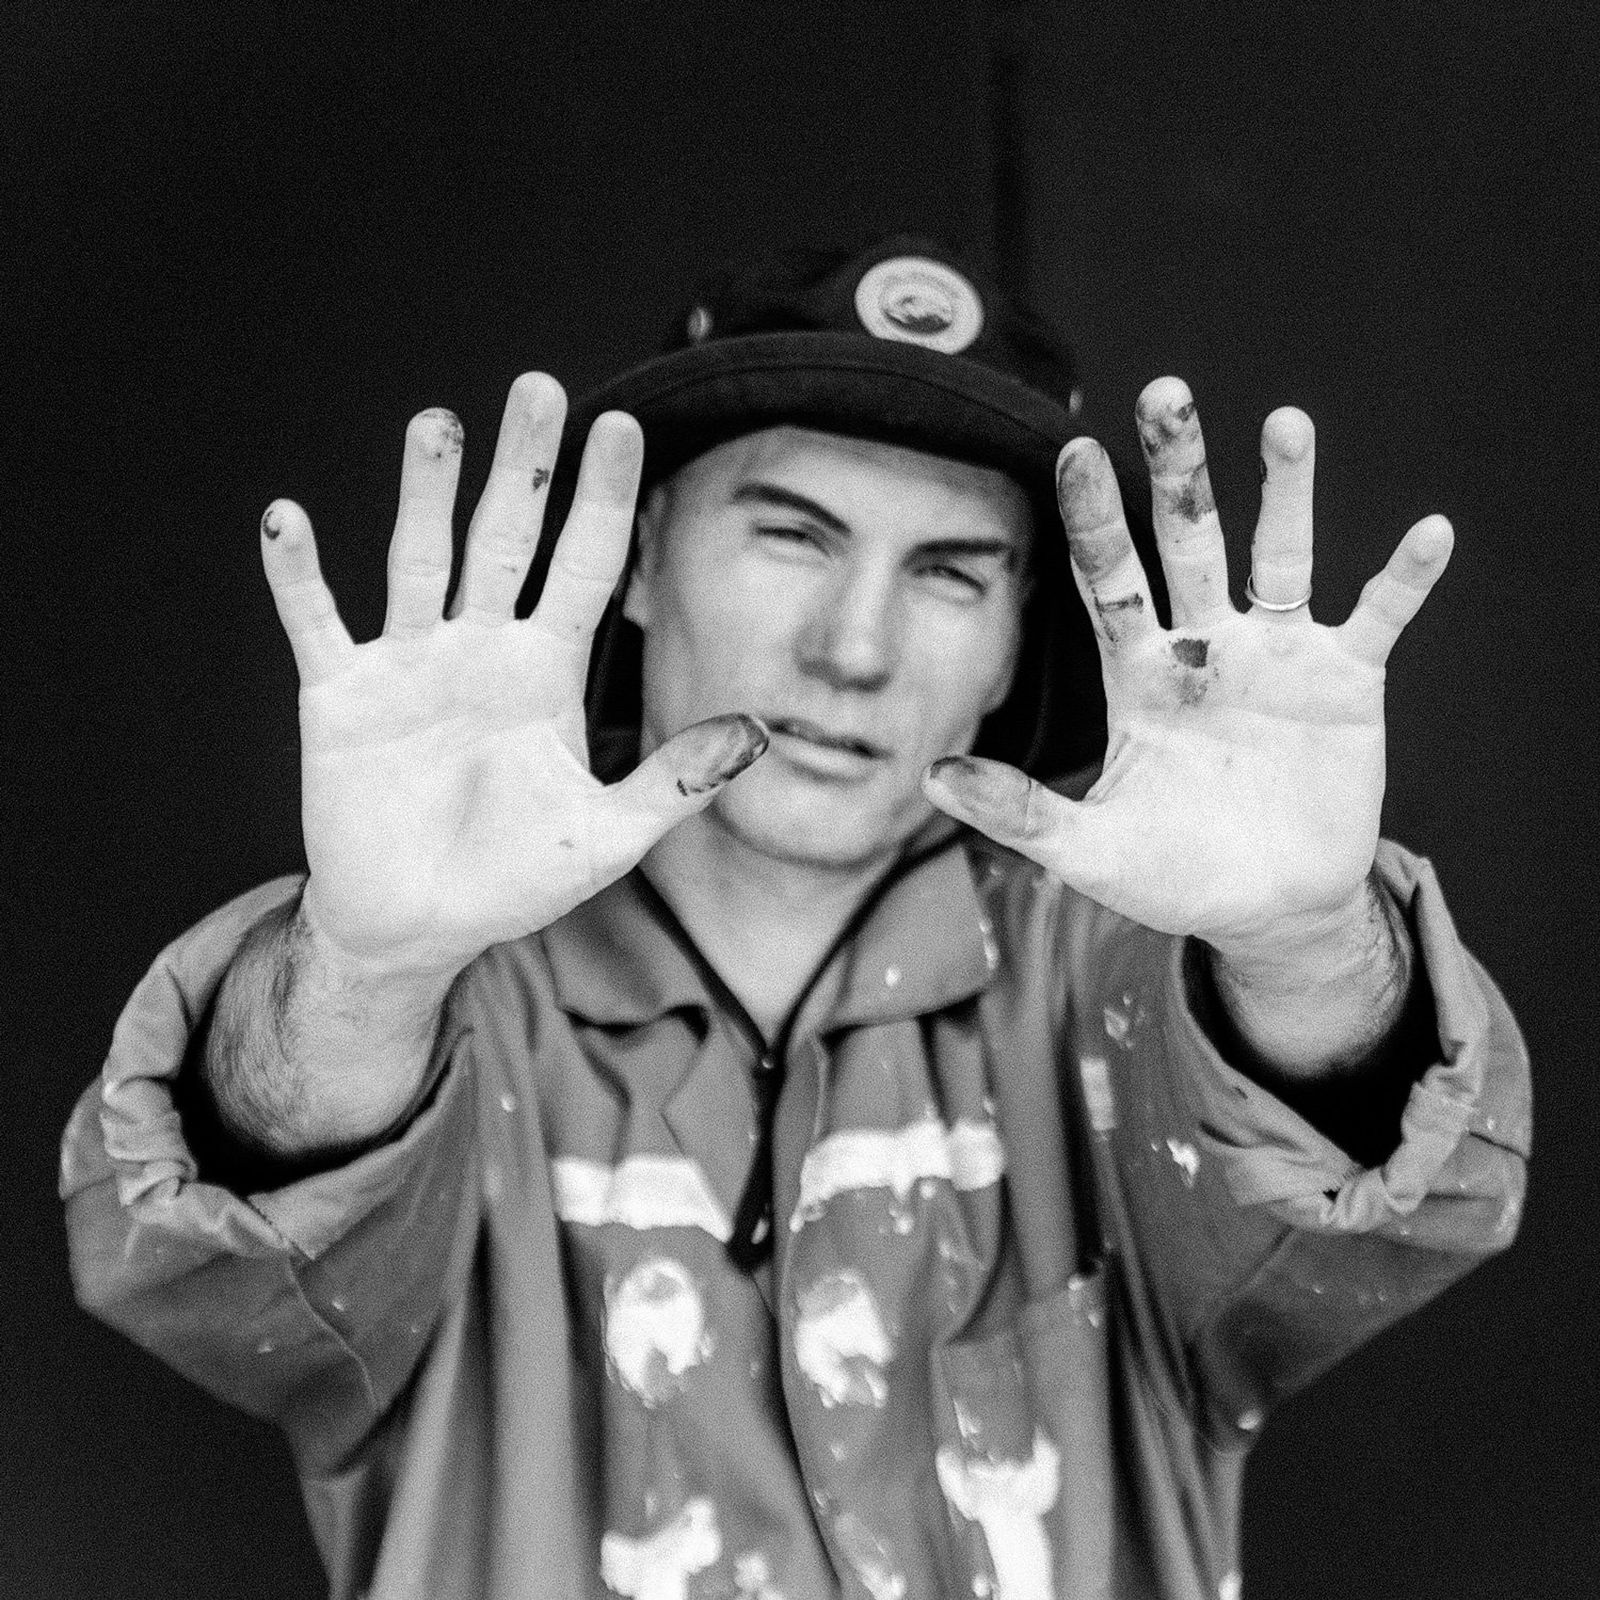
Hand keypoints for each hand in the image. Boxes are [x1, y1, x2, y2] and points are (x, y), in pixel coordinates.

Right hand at [261, 374, 766, 981]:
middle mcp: (481, 648)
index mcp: (547, 670)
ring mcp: (409, 665)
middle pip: (508, 538)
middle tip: (538, 388)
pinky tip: (287, 520)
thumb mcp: (608, 836)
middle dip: (524, 468)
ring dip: (425, 495)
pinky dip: (299, 576)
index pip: (586, 565)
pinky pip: (317, 624)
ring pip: (419, 561)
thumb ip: (677, 782)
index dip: (605, 500)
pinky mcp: (340, 697)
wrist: (420, 926)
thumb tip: (761, 734)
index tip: (623, 425)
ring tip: (437, 424)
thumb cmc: (516, 879)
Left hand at [924, 377, 1451, 963]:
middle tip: (1166, 394)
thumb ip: (1019, 810)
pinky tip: (1431, 534)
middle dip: (1178, 471)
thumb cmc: (1170, 872)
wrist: (1266, 907)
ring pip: (1280, 557)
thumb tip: (930, 778)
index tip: (1075, 451)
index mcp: (1137, 671)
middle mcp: (1203, 645)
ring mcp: (1276, 656)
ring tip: (1286, 423)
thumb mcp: (1089, 849)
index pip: (1108, 580)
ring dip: (1286, 493)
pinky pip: (1379, 618)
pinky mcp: (1346, 682)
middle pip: (1188, 541)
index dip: (1094, 519)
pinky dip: (1404, 580)